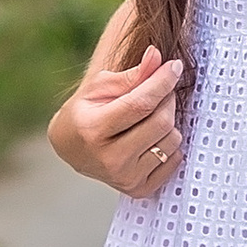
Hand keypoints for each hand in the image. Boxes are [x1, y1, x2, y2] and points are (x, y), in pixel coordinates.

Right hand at [49, 18, 185, 196]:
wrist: (71, 148)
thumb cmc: (87, 111)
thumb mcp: (100, 87)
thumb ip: (132, 75)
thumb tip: (157, 57)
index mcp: (93, 130)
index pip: (140, 104)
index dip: (162, 82)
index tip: (175, 66)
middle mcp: (109, 159)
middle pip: (161, 122)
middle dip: (167, 98)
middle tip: (161, 88)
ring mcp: (124, 178)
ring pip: (172, 141)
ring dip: (169, 121)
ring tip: (153, 114)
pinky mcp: (138, 189)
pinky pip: (174, 160)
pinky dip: (169, 144)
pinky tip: (153, 136)